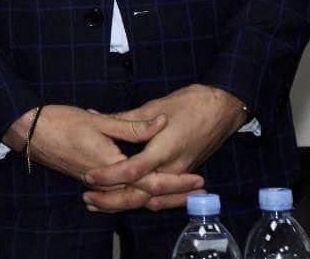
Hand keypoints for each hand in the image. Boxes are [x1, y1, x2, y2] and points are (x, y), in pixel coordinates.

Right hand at [3, 106, 204, 212]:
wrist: (29, 131)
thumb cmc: (61, 122)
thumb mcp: (100, 121)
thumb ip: (133, 126)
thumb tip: (161, 122)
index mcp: (112, 165)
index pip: (151, 181)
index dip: (177, 182)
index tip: (199, 180)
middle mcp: (107, 180)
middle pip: (146, 197)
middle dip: (174, 196)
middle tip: (199, 193)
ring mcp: (98, 182)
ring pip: (133, 199)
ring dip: (159, 198)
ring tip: (180, 195)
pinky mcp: (92, 179)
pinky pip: (120, 195)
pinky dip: (138, 196)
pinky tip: (147, 193)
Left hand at [81, 85, 245, 212]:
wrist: (221, 109)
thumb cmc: (190, 104)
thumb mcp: (154, 106)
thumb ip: (126, 119)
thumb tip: (96, 114)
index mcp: (164, 150)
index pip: (132, 170)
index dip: (110, 175)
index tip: (89, 175)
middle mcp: (172, 168)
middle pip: (141, 194)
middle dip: (113, 200)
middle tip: (88, 199)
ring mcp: (179, 174)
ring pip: (151, 200)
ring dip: (125, 204)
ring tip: (100, 204)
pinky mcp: (182, 175)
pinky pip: (161, 195)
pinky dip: (143, 201)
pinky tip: (126, 200)